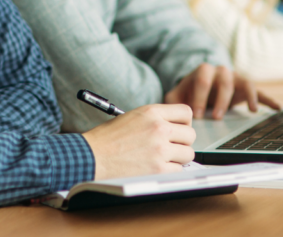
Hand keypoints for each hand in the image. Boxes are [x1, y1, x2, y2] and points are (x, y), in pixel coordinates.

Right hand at [81, 104, 195, 179]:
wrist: (92, 156)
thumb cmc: (106, 139)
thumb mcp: (132, 117)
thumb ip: (154, 119)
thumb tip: (174, 126)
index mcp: (151, 112)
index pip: (186, 112)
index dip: (185, 122)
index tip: (180, 129)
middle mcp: (159, 128)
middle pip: (190, 134)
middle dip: (182, 142)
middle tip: (171, 147)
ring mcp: (160, 149)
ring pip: (188, 154)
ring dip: (178, 158)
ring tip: (162, 158)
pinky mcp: (158, 169)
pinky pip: (178, 170)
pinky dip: (170, 171)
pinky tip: (156, 168)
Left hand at [164, 64, 279, 119]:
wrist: (201, 89)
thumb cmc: (188, 95)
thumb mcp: (177, 96)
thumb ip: (172, 101)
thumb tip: (170, 112)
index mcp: (202, 71)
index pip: (202, 79)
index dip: (199, 97)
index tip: (197, 116)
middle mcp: (221, 71)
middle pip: (224, 80)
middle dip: (220, 99)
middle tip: (216, 118)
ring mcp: (235, 77)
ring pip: (244, 82)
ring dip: (247, 97)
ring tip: (251, 110)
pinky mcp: (245, 87)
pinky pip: (259, 90)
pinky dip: (267, 98)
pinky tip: (276, 108)